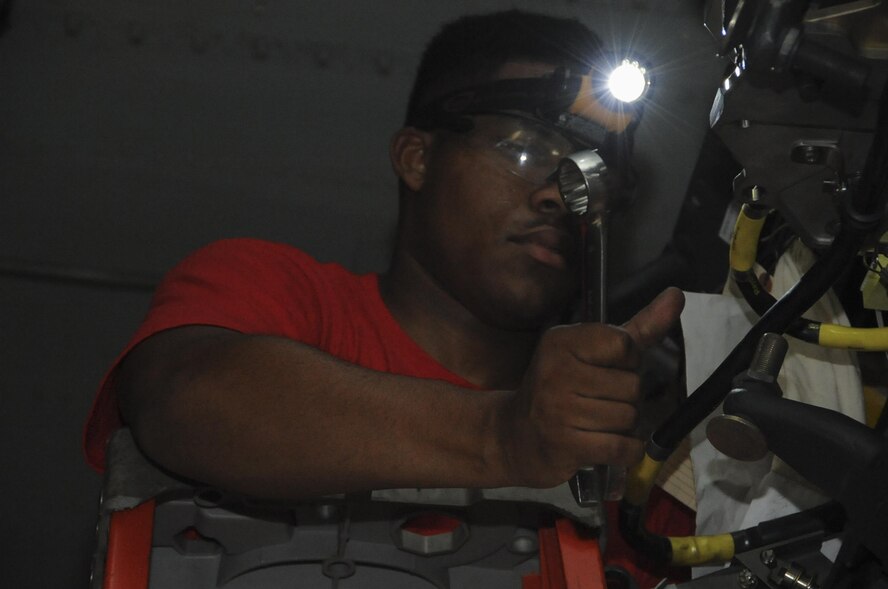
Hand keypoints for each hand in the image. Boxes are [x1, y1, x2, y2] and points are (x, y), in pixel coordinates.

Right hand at [497, 287, 684, 487]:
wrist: (516, 436)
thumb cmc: (562, 390)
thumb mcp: (593, 353)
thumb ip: (638, 328)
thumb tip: (676, 295)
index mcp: (562, 341)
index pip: (625, 344)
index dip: (628, 362)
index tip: (607, 370)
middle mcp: (556, 371)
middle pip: (632, 385)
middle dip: (626, 398)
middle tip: (599, 402)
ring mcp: (558, 409)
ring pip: (629, 418)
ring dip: (623, 426)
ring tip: (598, 424)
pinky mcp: (565, 445)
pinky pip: (622, 447)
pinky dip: (625, 451)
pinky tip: (605, 445)